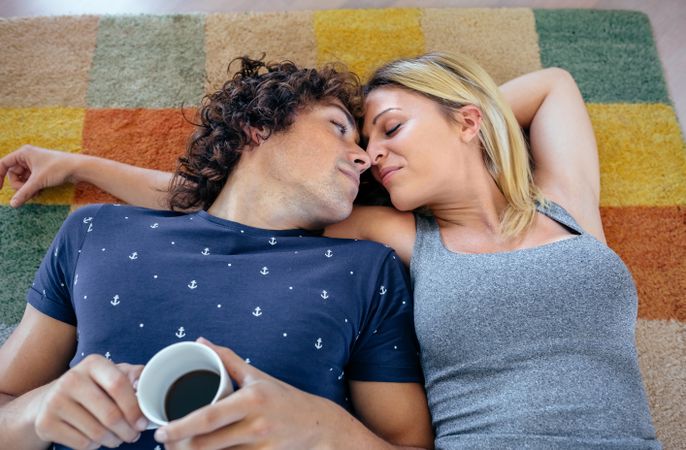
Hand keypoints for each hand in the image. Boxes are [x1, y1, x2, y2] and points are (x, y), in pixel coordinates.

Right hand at [0, 144, 81, 206]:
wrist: (79, 168)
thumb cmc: (59, 168)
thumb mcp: (38, 181)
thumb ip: (24, 192)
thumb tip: (13, 204)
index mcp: (23, 153)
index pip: (3, 164)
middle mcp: (28, 157)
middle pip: (13, 174)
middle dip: (19, 185)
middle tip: (28, 191)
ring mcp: (35, 164)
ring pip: (22, 179)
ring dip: (26, 188)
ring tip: (36, 193)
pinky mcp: (42, 171)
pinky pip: (30, 181)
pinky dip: (33, 187)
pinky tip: (39, 192)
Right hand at [35, 355, 147, 449]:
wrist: (49, 400)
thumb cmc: (93, 387)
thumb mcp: (112, 374)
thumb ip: (133, 375)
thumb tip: (146, 381)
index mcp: (93, 363)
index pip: (118, 385)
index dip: (134, 408)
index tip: (143, 422)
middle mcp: (72, 379)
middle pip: (110, 414)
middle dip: (128, 430)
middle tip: (133, 435)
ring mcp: (56, 401)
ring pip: (97, 432)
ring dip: (114, 440)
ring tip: (118, 438)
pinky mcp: (46, 423)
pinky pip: (82, 444)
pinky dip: (95, 446)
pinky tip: (97, 439)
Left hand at [155, 337, 337, 449]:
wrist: (316, 424)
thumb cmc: (282, 397)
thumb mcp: (257, 376)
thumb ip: (227, 359)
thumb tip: (200, 341)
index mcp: (252, 400)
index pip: (208, 417)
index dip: (180, 427)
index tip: (161, 432)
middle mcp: (256, 425)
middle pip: (206, 445)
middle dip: (179, 447)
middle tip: (164, 442)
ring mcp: (261, 447)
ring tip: (177, 449)